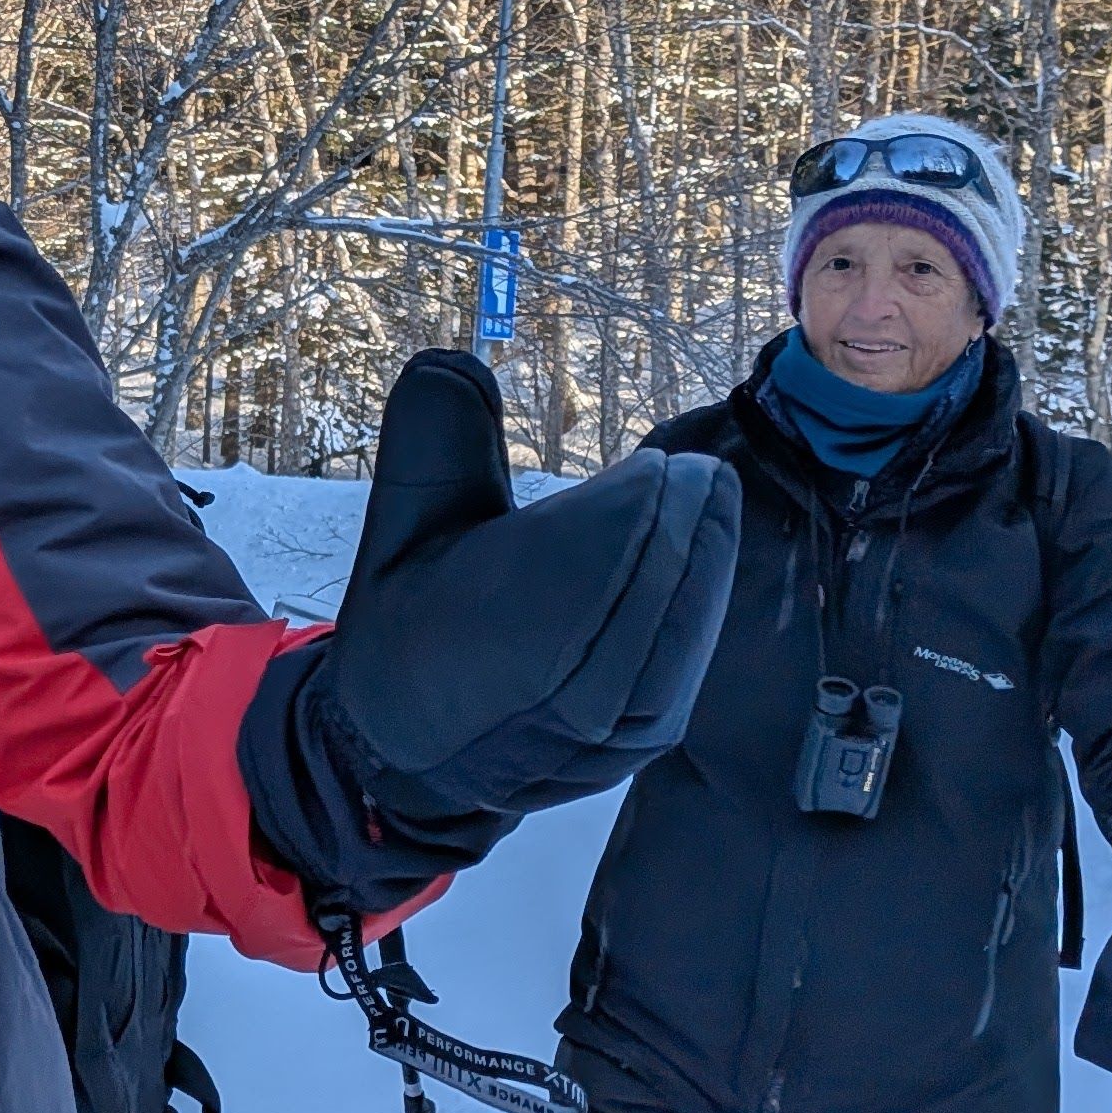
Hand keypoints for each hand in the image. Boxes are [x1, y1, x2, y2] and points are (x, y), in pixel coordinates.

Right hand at [317, 351, 740, 823]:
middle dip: (681, 524)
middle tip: (697, 471)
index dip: (634, 508)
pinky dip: (701, 608)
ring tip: (714, 499)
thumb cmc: (405, 620)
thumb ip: (431, 442)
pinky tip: (708, 560)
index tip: (654, 463)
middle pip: (644, 596)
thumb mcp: (397, 526)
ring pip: (676, 636)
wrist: (405, 749)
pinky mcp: (639, 750)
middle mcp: (553, 699)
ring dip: (704, 563)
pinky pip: (685, 670)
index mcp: (481, 642)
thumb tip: (457, 362)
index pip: (588, 565)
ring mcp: (604, 735)